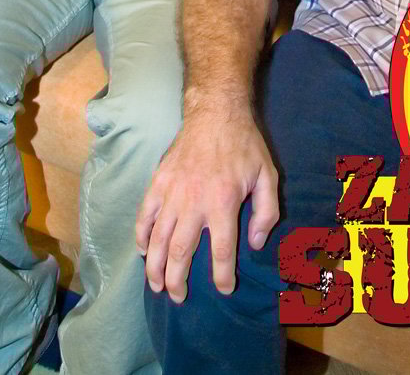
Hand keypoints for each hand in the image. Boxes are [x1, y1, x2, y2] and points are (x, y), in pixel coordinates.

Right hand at [136, 106, 278, 303]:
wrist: (215, 112)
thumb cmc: (244, 145)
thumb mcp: (267, 176)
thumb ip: (266, 213)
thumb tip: (255, 244)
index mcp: (223, 202)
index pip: (222, 251)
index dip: (223, 276)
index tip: (224, 289)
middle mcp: (194, 202)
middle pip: (181, 252)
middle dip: (178, 280)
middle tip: (179, 297)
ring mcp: (172, 192)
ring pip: (158, 238)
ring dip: (155, 266)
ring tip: (157, 285)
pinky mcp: (158, 182)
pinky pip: (144, 215)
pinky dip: (141, 236)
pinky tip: (143, 251)